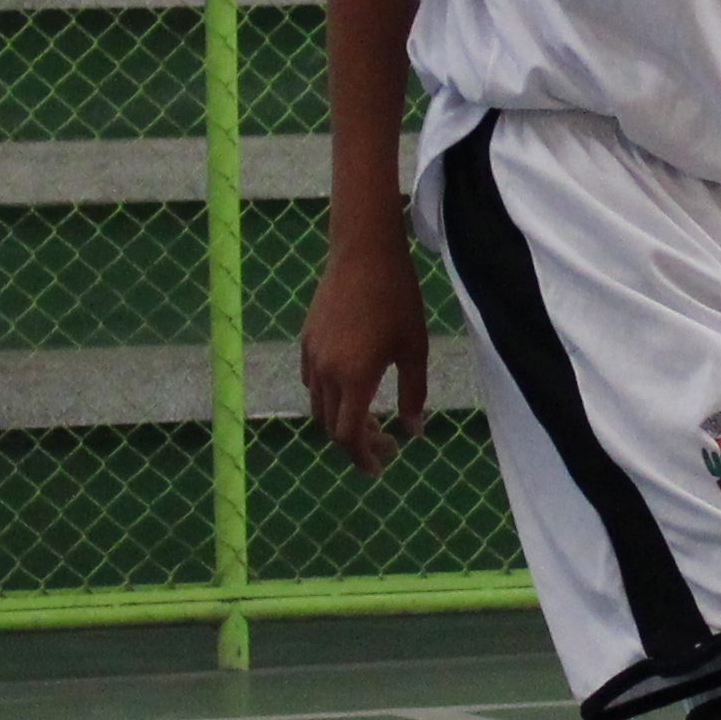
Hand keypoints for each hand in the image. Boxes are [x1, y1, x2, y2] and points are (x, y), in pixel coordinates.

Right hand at [297, 238, 432, 470]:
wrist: (364, 253)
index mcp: (353, 378)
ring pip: (318, 405)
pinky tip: (349, 390)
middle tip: (387, 444)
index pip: (349, 436)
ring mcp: (312, 355)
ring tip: (369, 419)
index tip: (382, 466)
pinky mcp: (306, 339)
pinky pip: (311, 381)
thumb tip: (413, 430)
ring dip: (341, 421)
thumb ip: (414, 394)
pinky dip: (328, 397)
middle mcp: (326, 371)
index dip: (364, 457)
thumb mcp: (414, 349)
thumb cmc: (398, 299)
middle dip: (358, 443)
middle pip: (331, 426)